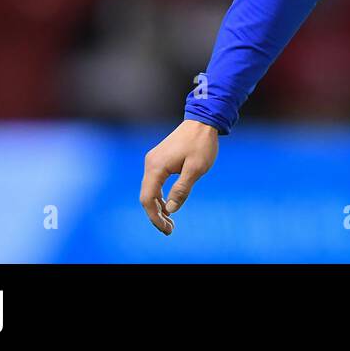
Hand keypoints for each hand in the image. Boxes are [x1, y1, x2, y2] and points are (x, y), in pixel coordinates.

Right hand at [140, 119, 219, 234]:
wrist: (203, 121)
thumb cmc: (201, 144)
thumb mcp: (196, 169)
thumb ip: (181, 189)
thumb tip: (170, 209)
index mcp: (156, 167)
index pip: (148, 199)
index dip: (155, 217)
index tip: (166, 229)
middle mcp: (150, 163)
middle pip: (147, 196)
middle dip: (156, 215)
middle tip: (169, 230)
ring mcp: (154, 160)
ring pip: (150, 190)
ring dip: (158, 206)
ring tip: (170, 221)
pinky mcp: (159, 159)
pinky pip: (155, 182)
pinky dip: (160, 195)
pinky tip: (168, 205)